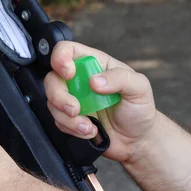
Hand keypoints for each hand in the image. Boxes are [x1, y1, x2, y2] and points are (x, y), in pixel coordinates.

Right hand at [44, 41, 158, 162]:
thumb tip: (94, 81)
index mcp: (94, 64)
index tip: (69, 74)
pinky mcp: (69, 118)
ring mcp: (73, 99)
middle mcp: (79, 79)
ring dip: (67, 118)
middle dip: (59, 96)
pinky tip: (90, 130)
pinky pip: (57, 120)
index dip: (61, 58)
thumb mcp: (139, 88)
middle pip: (52, 78)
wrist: (137, 140)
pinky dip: (71, 128)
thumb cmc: (139, 109)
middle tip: (75, 110)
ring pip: (51, 102)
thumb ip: (120, 79)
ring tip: (89, 127)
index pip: (67, 50)